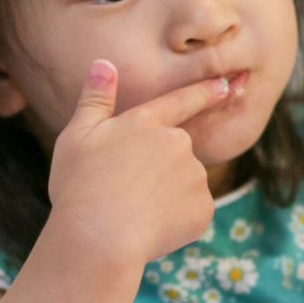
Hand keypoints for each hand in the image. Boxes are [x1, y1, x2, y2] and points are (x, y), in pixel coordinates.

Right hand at [49, 60, 230, 263]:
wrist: (98, 238)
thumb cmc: (79, 187)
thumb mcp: (76, 137)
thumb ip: (95, 100)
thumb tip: (104, 64)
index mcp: (146, 122)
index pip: (182, 101)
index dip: (206, 92)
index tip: (227, 85)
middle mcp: (177, 143)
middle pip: (176, 153)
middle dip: (158, 169)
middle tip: (124, 191)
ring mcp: (194, 176)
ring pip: (184, 184)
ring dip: (166, 196)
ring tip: (133, 212)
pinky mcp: (203, 209)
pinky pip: (191, 212)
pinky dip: (175, 220)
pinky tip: (150, 228)